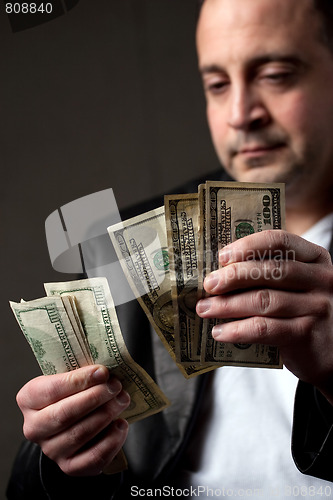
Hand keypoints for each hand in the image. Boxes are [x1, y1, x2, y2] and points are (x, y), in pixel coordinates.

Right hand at [16, 364, 129, 475]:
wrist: (73, 421)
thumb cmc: (73, 393)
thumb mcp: (70, 378)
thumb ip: (82, 375)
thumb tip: (106, 372)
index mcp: (29, 399)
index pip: (52, 390)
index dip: (79, 380)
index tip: (102, 372)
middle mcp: (34, 427)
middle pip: (64, 414)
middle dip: (95, 398)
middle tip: (116, 386)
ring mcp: (51, 450)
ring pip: (80, 434)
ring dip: (106, 415)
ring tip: (122, 400)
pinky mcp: (69, 466)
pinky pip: (92, 458)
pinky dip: (111, 441)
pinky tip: (121, 424)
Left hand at [196, 230, 332, 403]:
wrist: (329, 353)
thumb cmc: (302, 312)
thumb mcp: (296, 286)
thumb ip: (269, 274)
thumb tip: (218, 270)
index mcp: (315, 258)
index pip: (280, 241)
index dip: (247, 245)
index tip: (222, 256)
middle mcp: (321, 279)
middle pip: (269, 270)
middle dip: (232, 276)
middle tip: (208, 285)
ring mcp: (316, 307)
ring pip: (263, 300)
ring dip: (227, 305)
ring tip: (205, 309)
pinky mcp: (306, 334)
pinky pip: (264, 329)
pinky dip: (237, 330)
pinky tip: (219, 332)